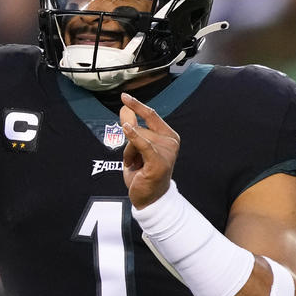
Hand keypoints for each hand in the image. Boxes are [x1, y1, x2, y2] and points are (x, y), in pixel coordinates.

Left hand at [120, 93, 179, 208]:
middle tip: (133, 160)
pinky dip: (134, 137)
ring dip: (128, 153)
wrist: (149, 198)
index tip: (124, 96)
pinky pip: (143, 145)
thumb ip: (132, 128)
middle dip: (129, 143)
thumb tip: (125, 109)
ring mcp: (167, 152)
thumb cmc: (144, 173)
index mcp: (169, 136)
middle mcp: (171, 142)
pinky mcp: (159, 162)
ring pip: (137, 139)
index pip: (151, 116)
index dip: (137, 105)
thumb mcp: (135, 148)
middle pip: (141, 129)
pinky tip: (126, 128)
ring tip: (135, 166)